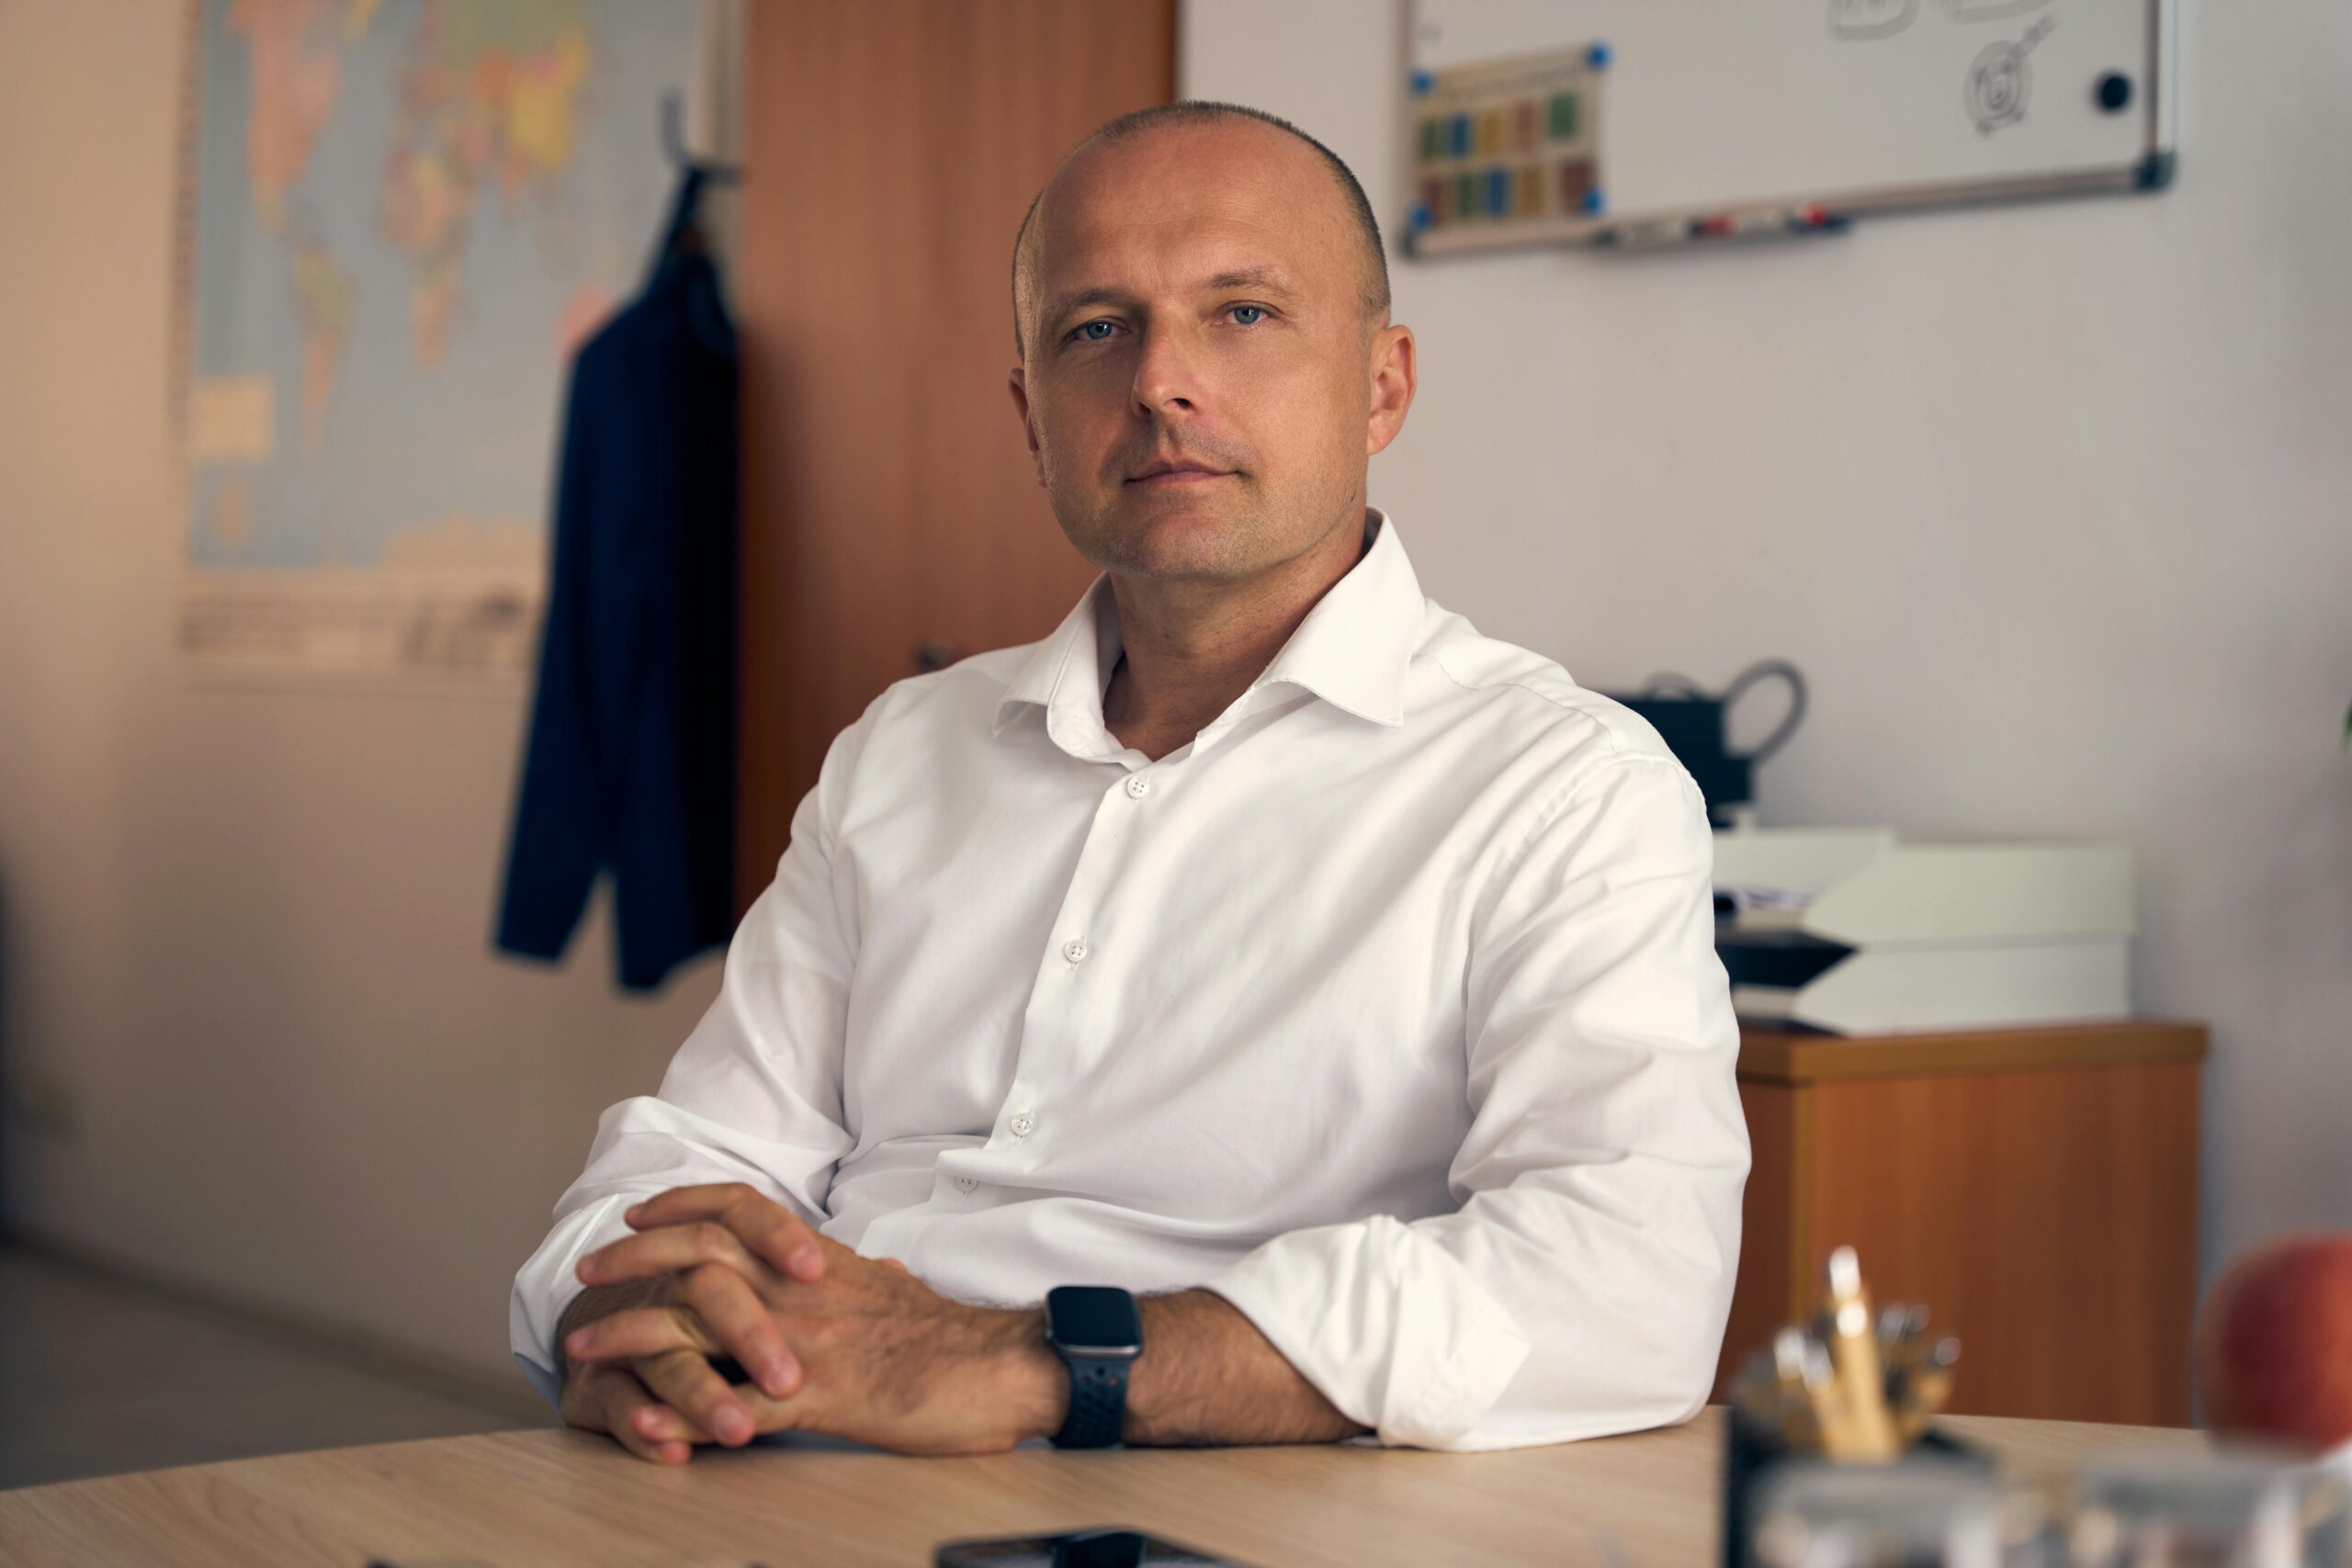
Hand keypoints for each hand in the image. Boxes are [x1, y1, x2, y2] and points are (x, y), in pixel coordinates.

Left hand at [566, 1184, 1065, 1457]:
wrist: (999, 1367)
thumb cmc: (955, 1336)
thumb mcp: (906, 1289)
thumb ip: (874, 1279)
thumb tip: (877, 1269)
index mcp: (821, 1262)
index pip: (739, 1211)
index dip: (682, 1205)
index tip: (639, 1212)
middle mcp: (802, 1291)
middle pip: (698, 1257)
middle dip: (632, 1260)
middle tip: (588, 1270)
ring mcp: (803, 1342)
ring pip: (695, 1327)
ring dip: (630, 1336)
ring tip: (584, 1351)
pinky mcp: (816, 1398)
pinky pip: (733, 1407)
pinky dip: (681, 1416)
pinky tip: (643, 1425)